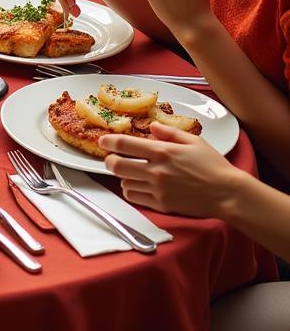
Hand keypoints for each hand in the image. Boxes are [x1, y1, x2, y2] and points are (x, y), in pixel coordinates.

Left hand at [100, 122, 241, 216]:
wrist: (228, 194)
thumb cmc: (214, 166)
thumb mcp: (193, 141)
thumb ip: (169, 132)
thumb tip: (153, 127)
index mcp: (162, 151)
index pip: (124, 144)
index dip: (108, 141)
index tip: (103, 141)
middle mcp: (156, 170)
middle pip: (117, 165)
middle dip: (109, 160)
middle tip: (112, 158)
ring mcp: (158, 189)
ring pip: (124, 182)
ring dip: (123, 176)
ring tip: (130, 172)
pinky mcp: (162, 205)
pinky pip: (135, 197)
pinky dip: (132, 190)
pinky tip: (138, 185)